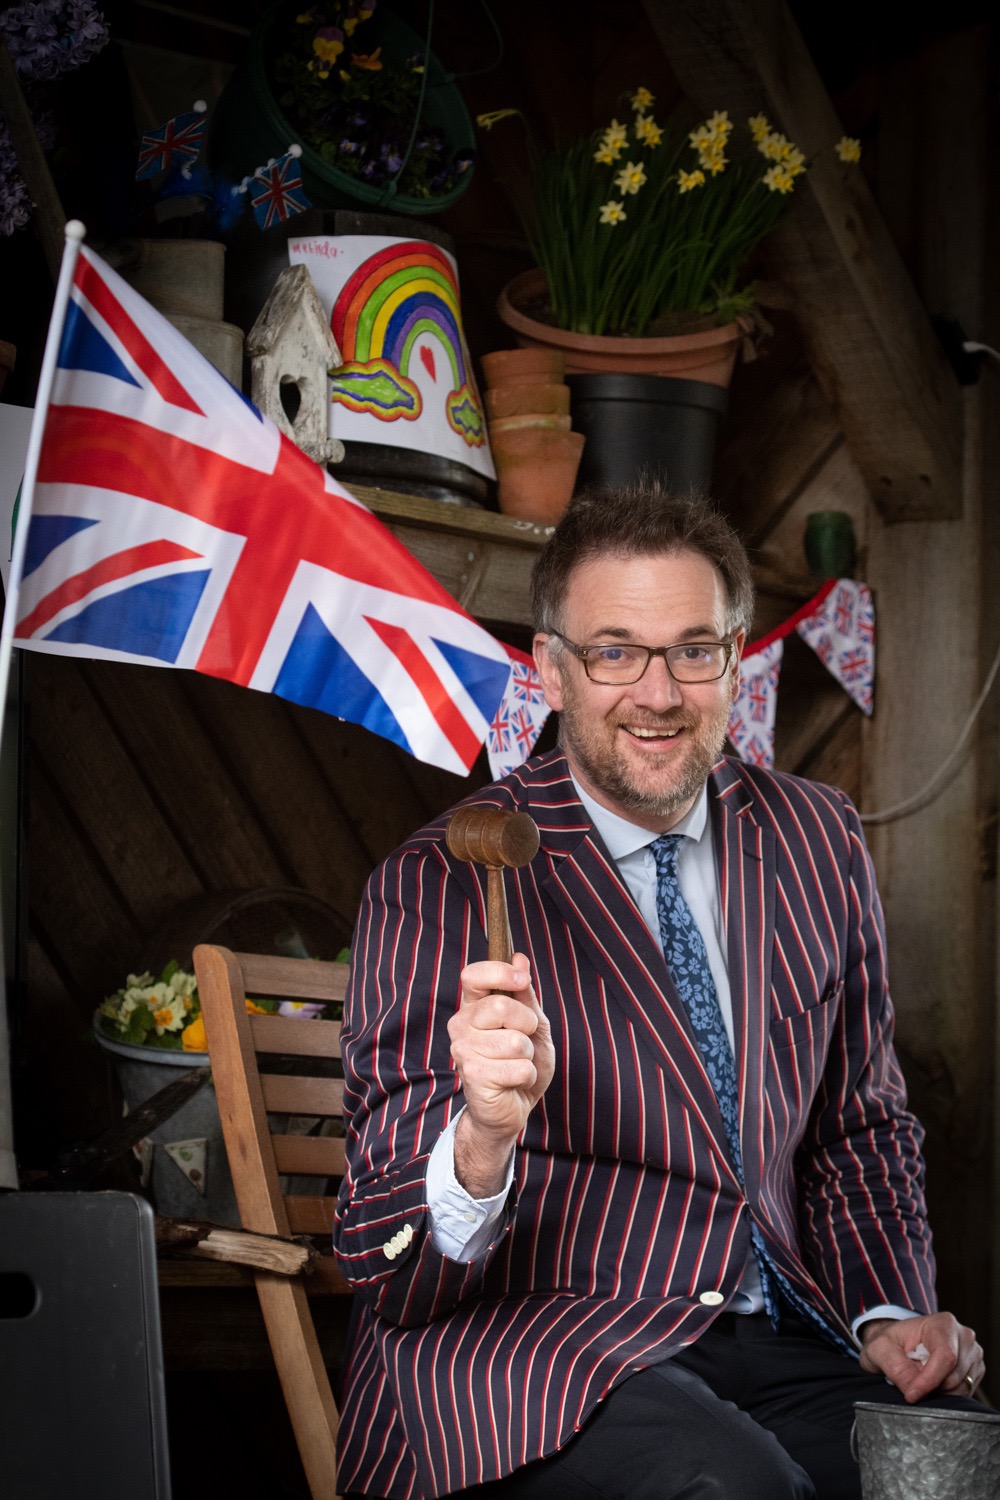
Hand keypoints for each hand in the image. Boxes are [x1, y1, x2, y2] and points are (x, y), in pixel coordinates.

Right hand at [447, 954, 554, 1196]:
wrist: (513, 1107)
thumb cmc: (521, 1062)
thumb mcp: (533, 1024)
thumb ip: (525, 994)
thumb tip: (519, 958)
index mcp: (474, 1006)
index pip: (473, 975)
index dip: (499, 972)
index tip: (521, 980)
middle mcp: (461, 1025)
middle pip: (502, 1006)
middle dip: (528, 1024)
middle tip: (524, 1041)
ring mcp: (463, 1050)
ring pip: (516, 1041)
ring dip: (528, 1056)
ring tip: (516, 1064)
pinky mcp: (472, 1075)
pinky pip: (519, 1067)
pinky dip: (527, 1076)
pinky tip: (513, 1082)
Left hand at [859, 1312, 983, 1401]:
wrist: (898, 1343)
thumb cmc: (890, 1342)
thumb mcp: (881, 1349)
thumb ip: (895, 1367)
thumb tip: (912, 1391)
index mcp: (943, 1324)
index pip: (946, 1357)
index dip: (929, 1380)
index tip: (911, 1395)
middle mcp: (964, 1337)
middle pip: (954, 1376)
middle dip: (931, 1387)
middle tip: (910, 1381)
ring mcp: (973, 1355)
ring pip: (961, 1388)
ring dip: (938, 1392)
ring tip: (920, 1377)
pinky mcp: (975, 1372)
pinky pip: (965, 1394)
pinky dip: (947, 1394)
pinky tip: (933, 1382)